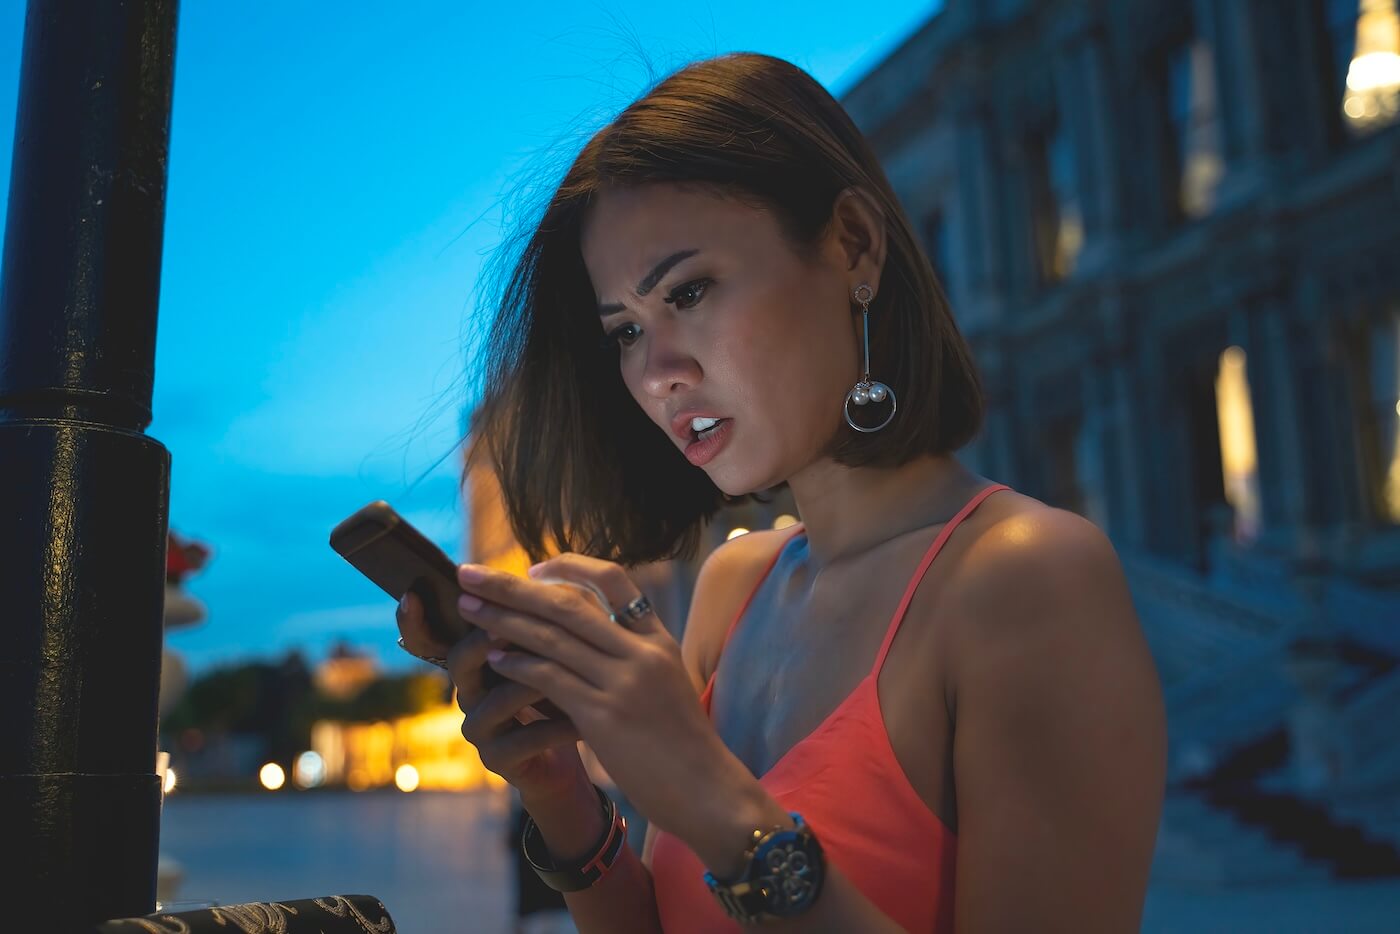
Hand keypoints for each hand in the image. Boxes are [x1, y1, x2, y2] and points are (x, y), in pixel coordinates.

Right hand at [396, 591, 587, 802]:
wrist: (562, 757)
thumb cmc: (553, 695)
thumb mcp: (543, 654)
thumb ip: (533, 622)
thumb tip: (536, 573)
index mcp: (473, 659)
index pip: (431, 638)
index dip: (413, 621)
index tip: (411, 594)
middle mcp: (468, 690)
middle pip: (459, 660)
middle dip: (481, 641)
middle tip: (502, 628)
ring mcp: (480, 727)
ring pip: (495, 700)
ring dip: (529, 684)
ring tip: (563, 674)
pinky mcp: (498, 760)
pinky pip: (524, 741)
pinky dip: (555, 729)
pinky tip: (582, 723)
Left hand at [454, 556, 741, 838]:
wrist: (710, 791)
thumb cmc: (685, 746)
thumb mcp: (668, 686)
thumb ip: (635, 657)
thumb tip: (592, 639)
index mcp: (658, 639)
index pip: (613, 579)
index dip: (568, 567)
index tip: (532, 569)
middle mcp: (642, 652)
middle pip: (568, 603)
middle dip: (513, 586)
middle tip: (471, 573)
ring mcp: (624, 682)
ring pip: (553, 637)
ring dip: (504, 620)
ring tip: (469, 608)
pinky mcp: (605, 716)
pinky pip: (552, 679)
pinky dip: (519, 665)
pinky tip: (493, 658)